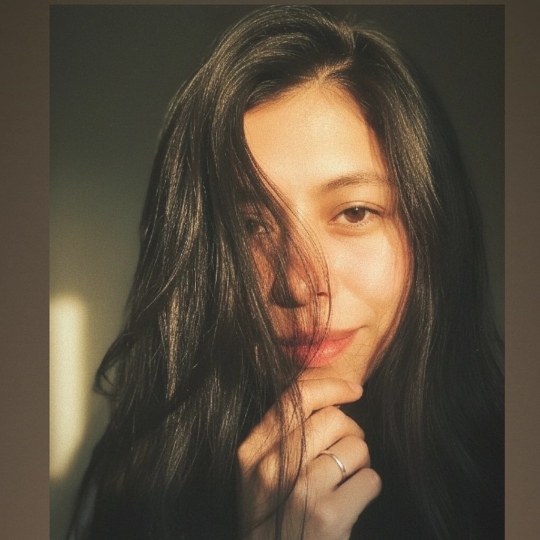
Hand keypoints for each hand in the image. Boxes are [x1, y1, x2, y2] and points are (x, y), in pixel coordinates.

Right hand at [237, 369, 380, 538]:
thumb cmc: (274, 518)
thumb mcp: (259, 475)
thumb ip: (281, 437)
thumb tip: (331, 400)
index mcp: (251, 452)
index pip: (295, 397)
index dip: (331, 386)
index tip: (354, 388)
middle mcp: (271, 467)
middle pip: (333, 418)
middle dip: (351, 431)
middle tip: (346, 452)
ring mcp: (300, 491)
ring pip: (356, 446)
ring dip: (360, 462)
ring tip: (345, 481)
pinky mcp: (328, 517)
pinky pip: (370, 478)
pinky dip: (368, 488)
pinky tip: (351, 503)